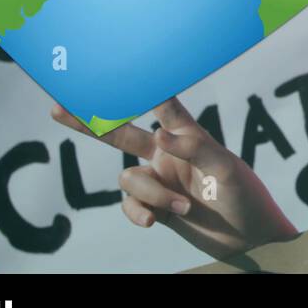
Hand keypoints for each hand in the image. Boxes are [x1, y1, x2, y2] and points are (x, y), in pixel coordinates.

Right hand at [52, 97, 297, 260]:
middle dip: (90, 121)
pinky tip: (154, 222)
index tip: (122, 69)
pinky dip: (138, 212)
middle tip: (58, 106)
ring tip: (184, 207)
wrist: (249, 239)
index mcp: (188, 136)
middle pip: (121, 134)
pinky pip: (129, 204)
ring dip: (152, 194)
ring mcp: (159, 180)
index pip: (163, 107)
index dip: (143, 89)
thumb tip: (159, 134)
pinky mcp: (155, 206)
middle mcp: (168, 154)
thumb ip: (195, 148)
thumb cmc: (245, 197)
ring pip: (129, 178)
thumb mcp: (227, 169)